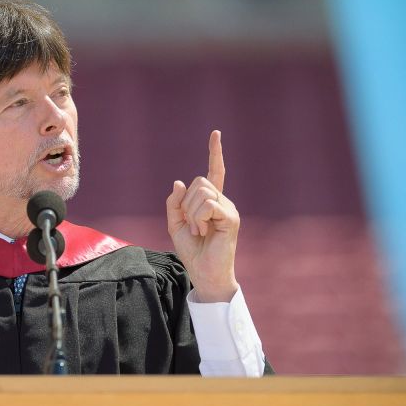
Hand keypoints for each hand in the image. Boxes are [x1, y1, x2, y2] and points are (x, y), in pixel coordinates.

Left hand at [165, 130, 239, 302]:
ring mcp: (229, 208)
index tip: (216, 133)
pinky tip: (203, 232)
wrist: (203, 272)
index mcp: (211, 201)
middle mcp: (223, 201)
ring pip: (202, 193)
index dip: (214, 152)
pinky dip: (198, 218)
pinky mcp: (231, 218)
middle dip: (187, 203)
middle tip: (193, 226)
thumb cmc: (192, 250)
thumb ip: (175, 203)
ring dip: (192, 214)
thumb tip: (179, 182)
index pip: (214, 172)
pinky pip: (208, 205)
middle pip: (199, 182)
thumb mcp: (175, 224)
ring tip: (199, 231)